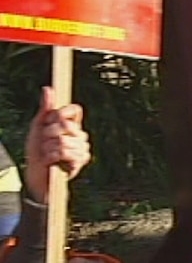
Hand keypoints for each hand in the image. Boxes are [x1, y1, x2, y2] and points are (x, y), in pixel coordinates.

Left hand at [24, 87, 90, 202]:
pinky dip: (52, 157)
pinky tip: (51, 161)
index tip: (48, 121)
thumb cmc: (37, 151)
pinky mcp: (81, 160)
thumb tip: (48, 88)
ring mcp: (82, 147)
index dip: (59, 114)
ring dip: (48, 148)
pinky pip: (65, 152)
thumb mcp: (37, 127)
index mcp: (72, 124)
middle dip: (48, 134)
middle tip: (44, 142)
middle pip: (66, 125)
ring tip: (47, 154)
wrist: (37, 174)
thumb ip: (45, 109)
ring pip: (63, 140)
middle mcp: (80, 134)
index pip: (74, 110)